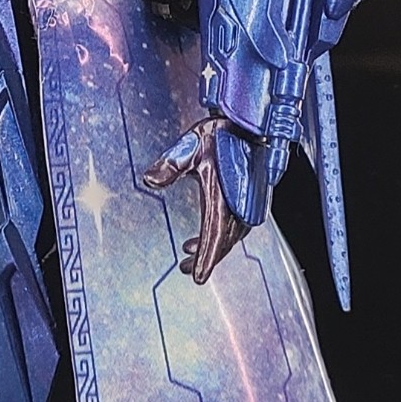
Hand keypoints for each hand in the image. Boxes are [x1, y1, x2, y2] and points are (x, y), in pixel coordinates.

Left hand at [143, 116, 248, 283]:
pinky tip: (206, 233)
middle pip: (223, 242)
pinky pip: (236, 226)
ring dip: (213, 247)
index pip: (214, 236)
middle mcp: (239, 205)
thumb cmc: (223, 133)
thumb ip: (170, 164)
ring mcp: (246, 203)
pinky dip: (222, 235)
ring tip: (190, 253)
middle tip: (187, 269)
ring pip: (230, 236)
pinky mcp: (249, 200)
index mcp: (223, 197)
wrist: (251, 123)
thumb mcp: (190, 145)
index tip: (197, 277)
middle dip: (206, 259)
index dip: (206, 259)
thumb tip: (149, 179)